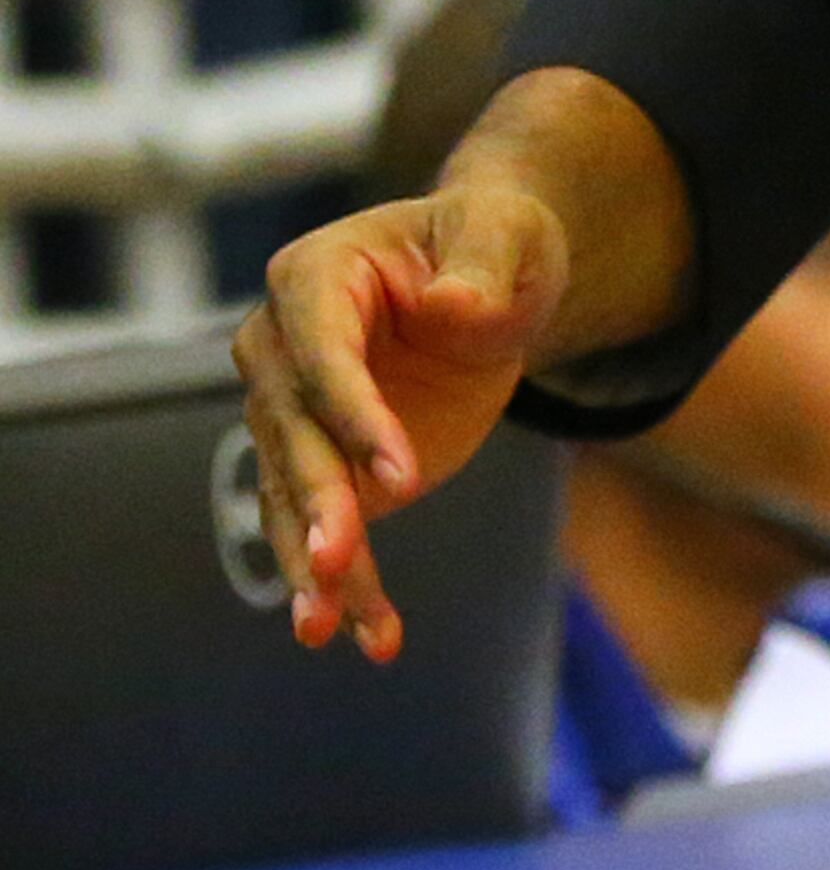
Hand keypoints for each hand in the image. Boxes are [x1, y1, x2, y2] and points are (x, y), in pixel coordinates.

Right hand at [233, 180, 572, 661]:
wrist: (494, 280)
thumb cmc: (495, 240)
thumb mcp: (507, 233)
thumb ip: (483, 267)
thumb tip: (453, 306)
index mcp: (314, 277)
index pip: (322, 356)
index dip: (356, 416)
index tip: (400, 477)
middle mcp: (281, 349)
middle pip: (293, 433)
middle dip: (318, 500)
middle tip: (338, 561)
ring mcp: (297, 413)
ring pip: (296, 497)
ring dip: (315, 564)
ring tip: (329, 627)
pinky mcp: (329, 466)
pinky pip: (326, 528)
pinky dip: (347, 584)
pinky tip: (367, 636)